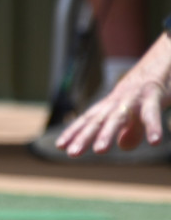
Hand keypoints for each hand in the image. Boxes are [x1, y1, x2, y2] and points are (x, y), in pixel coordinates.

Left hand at [55, 36, 170, 155]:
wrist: (160, 66)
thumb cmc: (143, 94)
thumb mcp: (136, 113)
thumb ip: (129, 131)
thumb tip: (123, 147)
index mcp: (109, 107)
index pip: (87, 120)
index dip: (74, 132)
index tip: (60, 146)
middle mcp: (117, 103)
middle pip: (97, 121)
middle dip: (84, 137)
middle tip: (72, 153)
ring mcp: (133, 99)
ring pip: (118, 117)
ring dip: (108, 133)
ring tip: (99, 150)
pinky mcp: (153, 98)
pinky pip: (152, 114)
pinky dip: (153, 127)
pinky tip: (154, 142)